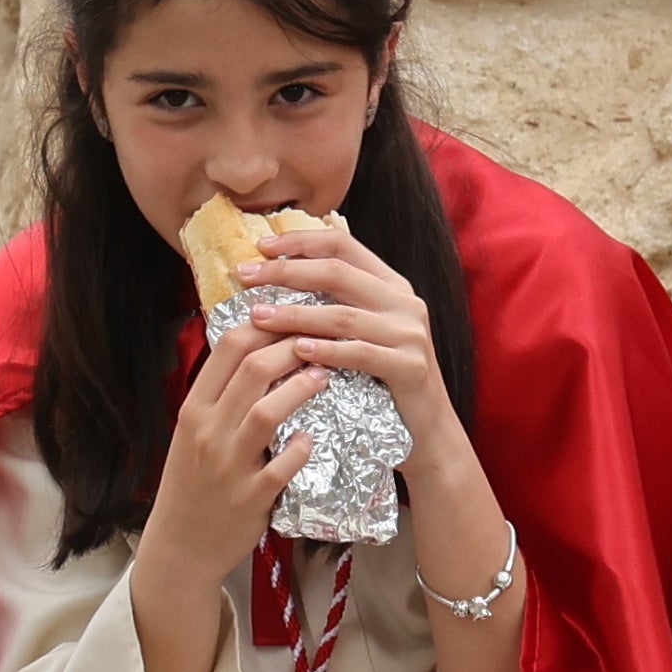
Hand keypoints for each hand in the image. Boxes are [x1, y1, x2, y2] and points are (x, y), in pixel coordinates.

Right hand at [128, 304, 326, 619]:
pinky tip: (314, 438)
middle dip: (292, 346)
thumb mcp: (193, 433)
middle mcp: (207, 431)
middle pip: (252, 368)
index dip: (266, 322)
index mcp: (193, 409)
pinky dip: (304, 447)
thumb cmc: (193, 485)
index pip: (228, 346)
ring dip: (302, 388)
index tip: (293, 314)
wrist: (181, 547)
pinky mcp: (251, 498)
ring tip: (325, 376)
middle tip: (320, 340)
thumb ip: (219, 395)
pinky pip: (285, 465)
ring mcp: (228, 465)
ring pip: (267, 411)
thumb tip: (254, 348)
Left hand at [235, 218, 480, 498]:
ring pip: (343, 315)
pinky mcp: (411, 366)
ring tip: (258, 316)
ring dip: (295, 314)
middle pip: (338, 273)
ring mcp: (411, 333)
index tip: (260, 246)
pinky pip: (361, 354)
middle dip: (287, 271)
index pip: (342, 244)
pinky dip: (327, 351)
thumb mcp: (359, 334)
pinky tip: (296, 350)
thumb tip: (269, 283)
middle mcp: (404, 301)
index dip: (300, 241)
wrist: (426, 430)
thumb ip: (329, 305)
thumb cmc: (380, 381)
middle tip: (246, 275)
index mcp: (390, 284)